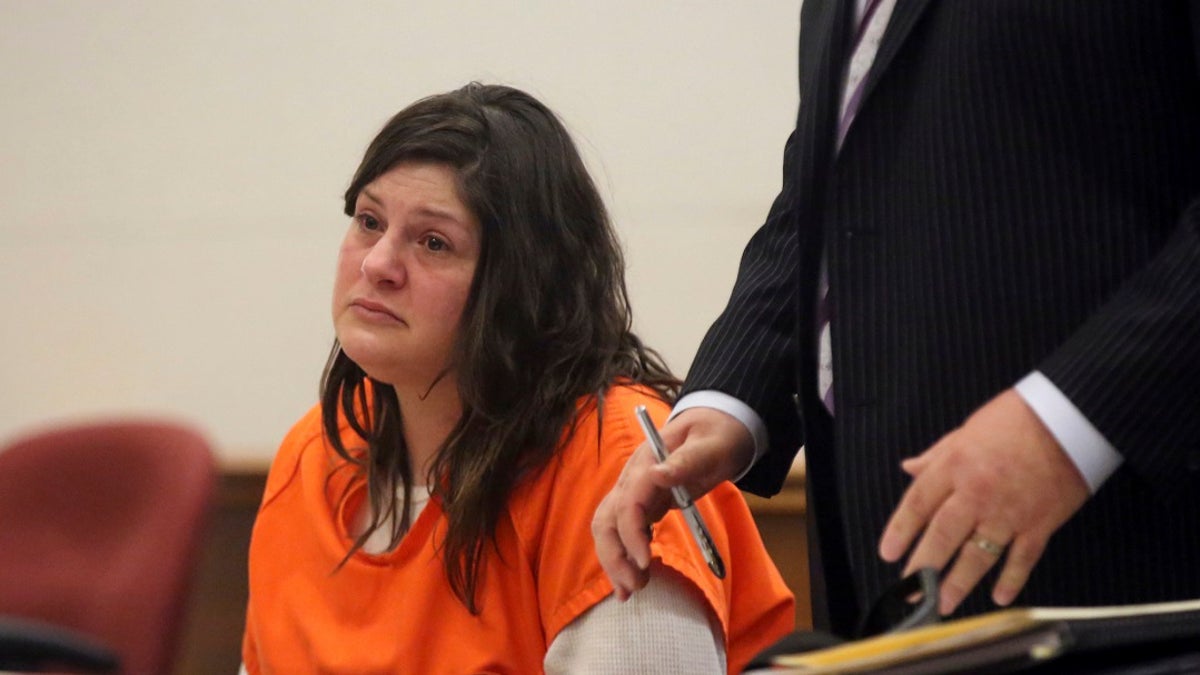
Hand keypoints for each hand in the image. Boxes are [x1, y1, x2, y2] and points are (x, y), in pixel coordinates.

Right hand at [591, 407, 753, 599]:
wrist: (716, 426)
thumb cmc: (717, 435)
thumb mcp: (710, 445)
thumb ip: (686, 460)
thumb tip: (658, 474)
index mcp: (646, 463)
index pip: (628, 502)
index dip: (631, 534)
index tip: (645, 561)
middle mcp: (632, 478)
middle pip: (607, 519)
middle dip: (615, 555)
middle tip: (637, 585)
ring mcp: (633, 492)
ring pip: (608, 528)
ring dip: (613, 560)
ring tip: (631, 591)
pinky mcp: (641, 505)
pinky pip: (621, 532)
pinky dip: (621, 557)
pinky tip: (629, 581)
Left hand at [878, 389, 1089, 614]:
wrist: (1070, 419)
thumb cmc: (1016, 419)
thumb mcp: (966, 430)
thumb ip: (936, 455)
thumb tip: (909, 467)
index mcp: (955, 466)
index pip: (917, 504)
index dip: (900, 531)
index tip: (888, 553)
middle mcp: (977, 492)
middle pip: (943, 536)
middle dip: (923, 567)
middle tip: (910, 591)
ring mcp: (1009, 512)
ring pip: (978, 555)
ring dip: (959, 583)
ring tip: (943, 604)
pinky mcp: (1040, 524)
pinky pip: (1022, 558)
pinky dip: (1011, 579)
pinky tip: (999, 597)